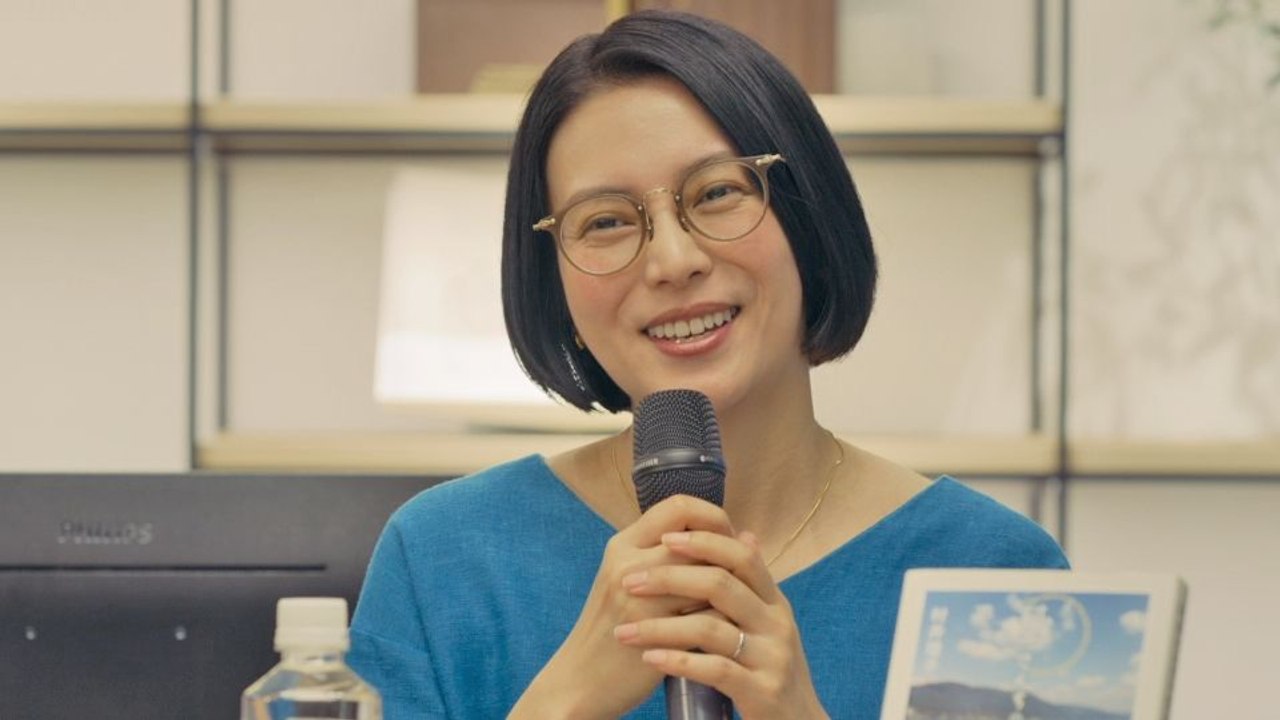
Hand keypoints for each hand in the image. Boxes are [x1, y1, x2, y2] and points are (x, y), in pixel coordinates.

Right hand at [510, 495, 735, 718]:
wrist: (582, 679)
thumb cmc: (615, 628)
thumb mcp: (632, 581)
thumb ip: (674, 556)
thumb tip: (744, 535)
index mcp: (624, 544)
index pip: (679, 506)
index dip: (713, 517)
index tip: (727, 540)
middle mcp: (627, 562)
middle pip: (697, 540)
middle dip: (728, 554)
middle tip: (741, 573)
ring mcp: (639, 596)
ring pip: (707, 574)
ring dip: (729, 587)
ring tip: (736, 600)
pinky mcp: (652, 630)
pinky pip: (707, 613)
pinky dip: (724, 617)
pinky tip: (728, 626)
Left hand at [611, 525, 829, 719]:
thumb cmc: (770, 670)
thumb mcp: (767, 623)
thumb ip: (752, 585)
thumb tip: (745, 533)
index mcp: (775, 602)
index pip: (743, 556)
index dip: (705, 541)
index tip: (664, 538)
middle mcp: (777, 624)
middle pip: (721, 584)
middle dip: (669, 578)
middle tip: (629, 582)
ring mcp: (772, 658)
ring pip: (711, 628)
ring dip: (660, 627)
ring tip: (625, 632)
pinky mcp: (762, 692)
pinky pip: (715, 670)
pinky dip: (678, 661)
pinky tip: (650, 659)